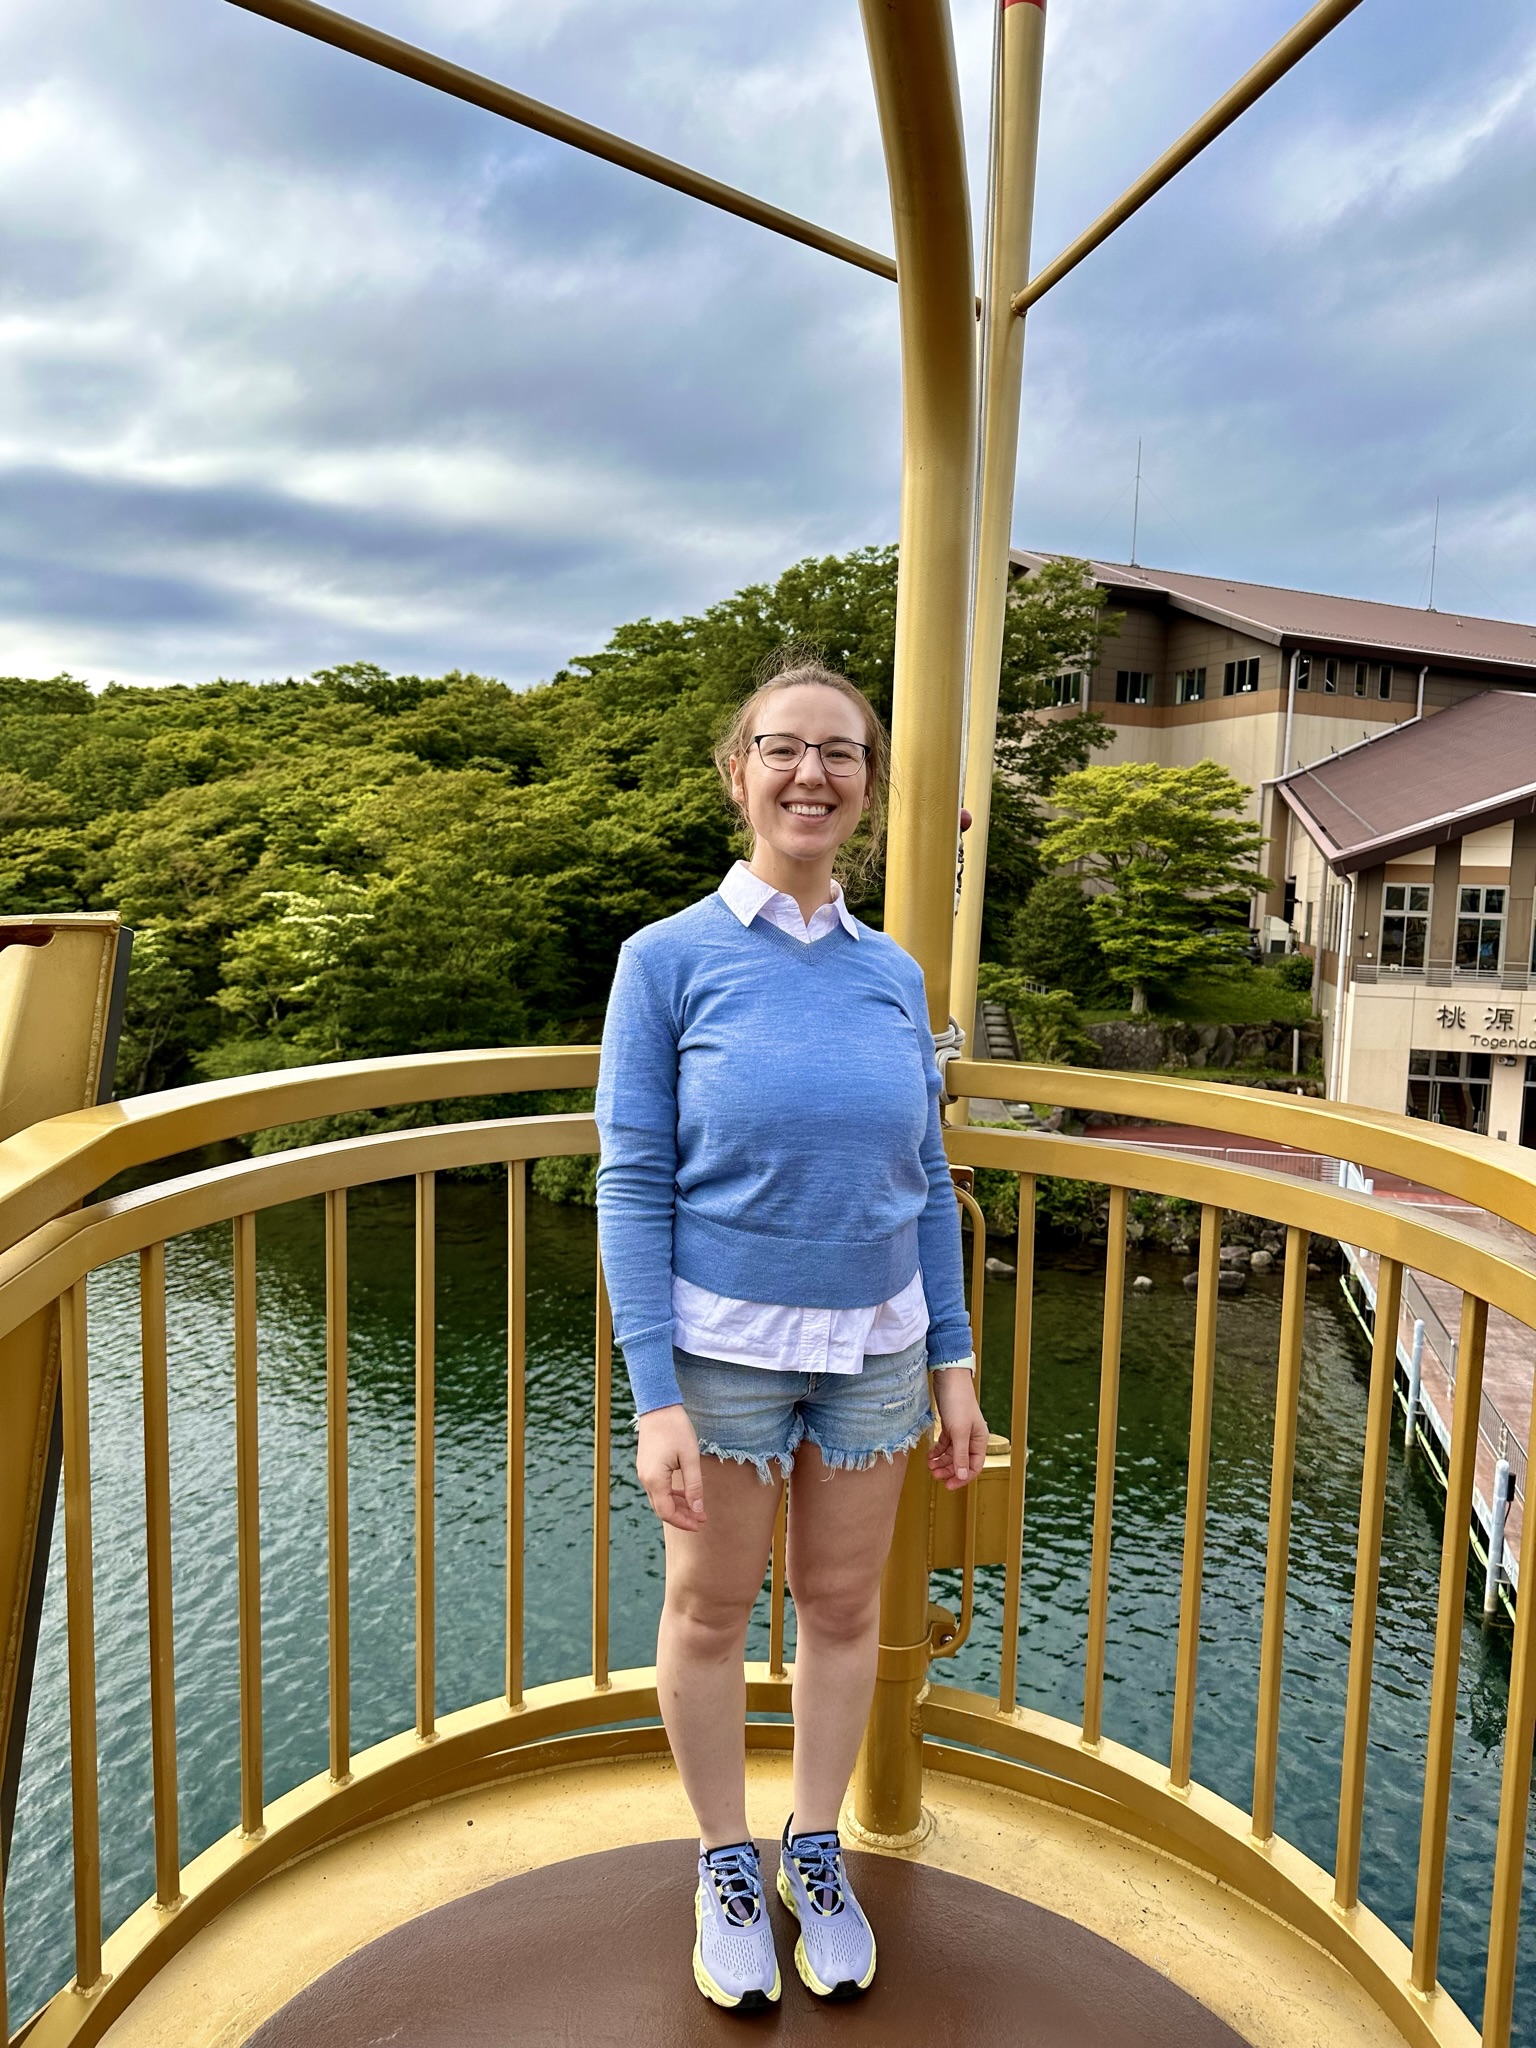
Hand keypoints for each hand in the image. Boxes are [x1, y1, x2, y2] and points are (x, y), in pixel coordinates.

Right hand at [636, 1404, 706, 1529]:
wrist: (658, 1406)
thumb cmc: (676, 1429)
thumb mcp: (690, 1457)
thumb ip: (694, 1486)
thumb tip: (697, 1510)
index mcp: (655, 1479)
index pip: (667, 1512)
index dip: (684, 1521)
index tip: (700, 1523)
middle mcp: (645, 1479)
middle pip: (662, 1509)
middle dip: (682, 1517)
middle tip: (701, 1519)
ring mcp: (644, 1472)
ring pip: (660, 1499)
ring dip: (677, 1506)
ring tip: (697, 1508)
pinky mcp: (646, 1466)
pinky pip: (658, 1488)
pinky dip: (671, 1495)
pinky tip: (685, 1494)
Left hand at [927, 1371, 987, 1490]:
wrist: (948, 1379)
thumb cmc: (958, 1402)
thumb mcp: (959, 1431)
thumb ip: (960, 1455)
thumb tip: (962, 1475)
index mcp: (980, 1440)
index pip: (974, 1466)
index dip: (962, 1477)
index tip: (949, 1485)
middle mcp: (972, 1438)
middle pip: (961, 1462)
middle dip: (948, 1470)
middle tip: (935, 1476)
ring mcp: (961, 1432)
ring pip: (952, 1454)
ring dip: (942, 1462)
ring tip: (930, 1466)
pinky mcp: (950, 1426)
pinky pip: (945, 1444)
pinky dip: (938, 1451)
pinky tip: (930, 1455)